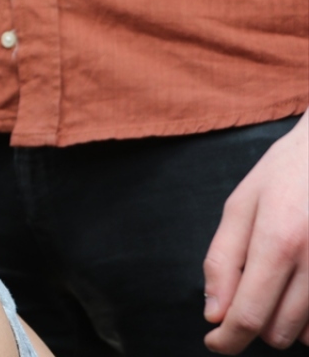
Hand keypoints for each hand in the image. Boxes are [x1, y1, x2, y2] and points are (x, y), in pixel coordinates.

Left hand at [203, 113, 308, 352]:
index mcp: (279, 241)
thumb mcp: (240, 205)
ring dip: (286, 325)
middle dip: (254, 326)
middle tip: (246, 300)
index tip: (215, 343)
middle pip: (279, 331)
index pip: (249, 314)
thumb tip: (213, 313)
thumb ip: (223, 260)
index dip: (227, 339)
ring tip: (276, 290)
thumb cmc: (286, 174)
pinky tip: (300, 292)